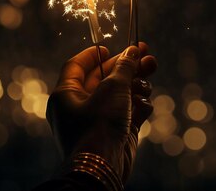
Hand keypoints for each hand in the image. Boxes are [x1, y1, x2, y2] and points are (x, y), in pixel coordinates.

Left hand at [47, 43, 157, 181]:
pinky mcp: (116, 131)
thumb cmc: (98, 124)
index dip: (94, 55)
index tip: (110, 48)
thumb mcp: (112, 88)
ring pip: (122, 93)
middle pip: (106, 78)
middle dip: (128, 66)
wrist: (103, 166)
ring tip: (149, 77)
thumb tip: (134, 51)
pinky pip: (129, 111)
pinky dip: (138, 106)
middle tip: (147, 54)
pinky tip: (142, 105)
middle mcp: (80, 106)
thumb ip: (125, 66)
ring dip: (137, 84)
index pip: (76, 66)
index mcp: (66, 94)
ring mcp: (99, 120)